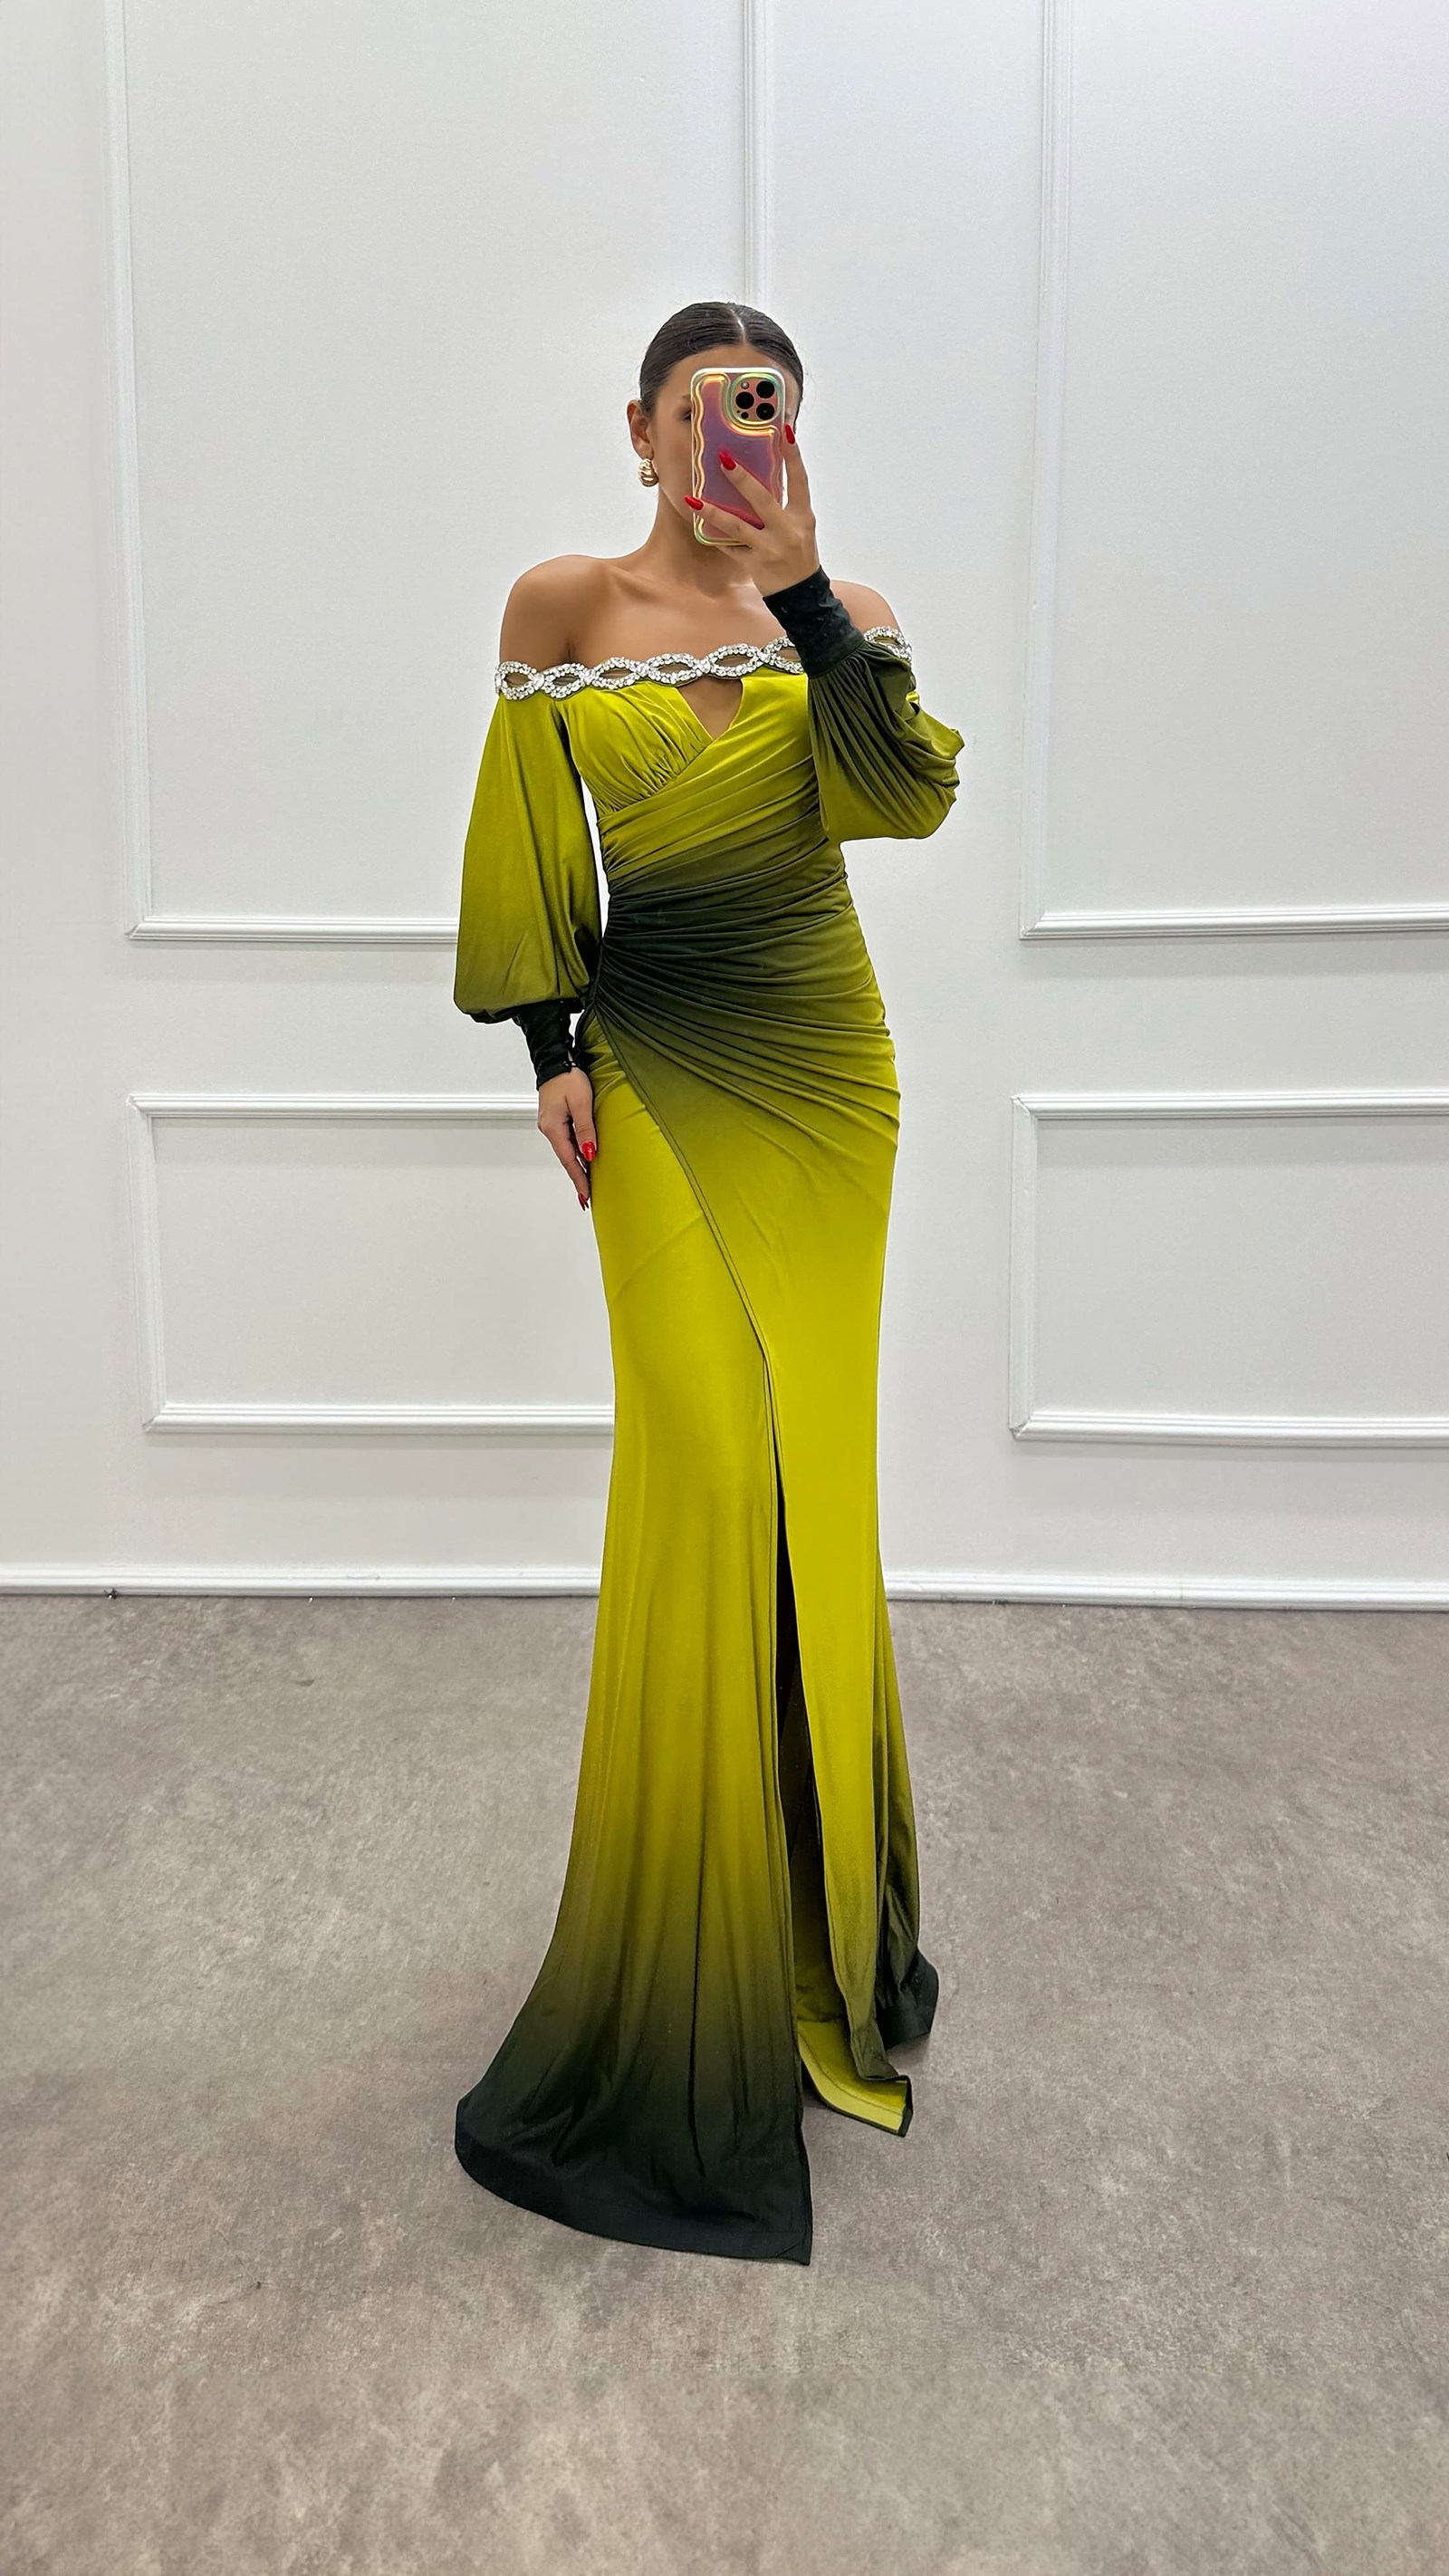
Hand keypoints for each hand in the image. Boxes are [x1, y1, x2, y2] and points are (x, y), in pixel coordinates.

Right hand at [538, 1065, 596, 1208]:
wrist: (556, 1060)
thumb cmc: (568, 1077)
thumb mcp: (581, 1103)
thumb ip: (585, 1130)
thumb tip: (589, 1154)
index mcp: (553, 1127)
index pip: (568, 1160)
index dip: (579, 1179)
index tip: (586, 1195)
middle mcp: (549, 1129)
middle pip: (566, 1159)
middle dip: (577, 1178)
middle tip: (587, 1197)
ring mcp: (551, 1124)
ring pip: (566, 1151)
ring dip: (576, 1166)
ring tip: (587, 1183)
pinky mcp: (556, 1119)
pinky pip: (566, 1141)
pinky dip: (575, 1153)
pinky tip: (583, 1159)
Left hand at [690, 426, 818, 594]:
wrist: (802, 597)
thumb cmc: (798, 555)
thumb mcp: (800, 527)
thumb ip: (784, 504)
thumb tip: (761, 475)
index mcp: (803, 517)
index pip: (799, 480)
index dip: (792, 455)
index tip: (783, 430)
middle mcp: (788, 531)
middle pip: (763, 500)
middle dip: (742, 478)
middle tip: (722, 458)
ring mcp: (771, 549)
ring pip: (738, 527)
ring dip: (714, 511)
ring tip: (694, 498)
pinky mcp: (755, 565)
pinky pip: (730, 547)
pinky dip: (715, 535)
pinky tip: (699, 522)